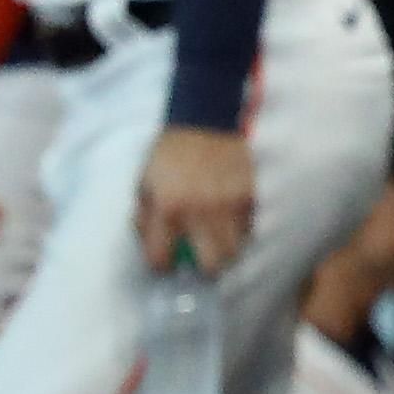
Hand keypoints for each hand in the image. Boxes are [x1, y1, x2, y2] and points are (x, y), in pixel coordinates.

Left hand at [134, 124, 256, 274]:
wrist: (205, 123)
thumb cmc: (169, 155)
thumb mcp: (144, 184)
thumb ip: (144, 218)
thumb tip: (150, 248)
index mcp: (166, 208)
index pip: (162, 257)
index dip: (161, 265)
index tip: (165, 263)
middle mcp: (199, 212)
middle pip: (211, 266)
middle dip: (203, 269)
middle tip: (199, 261)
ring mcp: (228, 207)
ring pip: (235, 252)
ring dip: (224, 253)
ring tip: (215, 244)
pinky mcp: (249, 199)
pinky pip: (247, 231)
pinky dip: (238, 233)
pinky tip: (228, 223)